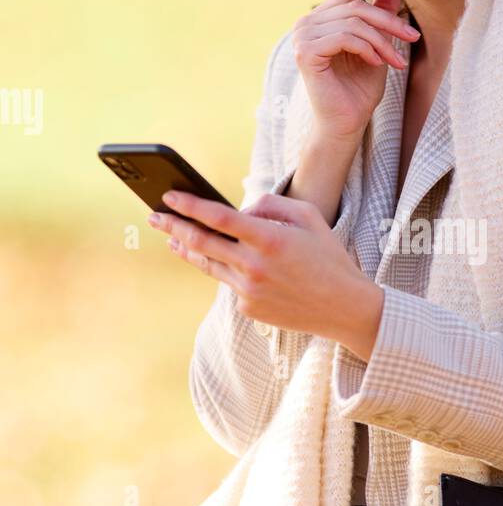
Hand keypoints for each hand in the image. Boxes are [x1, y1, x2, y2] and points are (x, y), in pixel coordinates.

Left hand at [148, 189, 384, 358]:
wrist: (345, 307)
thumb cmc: (329, 257)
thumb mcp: (309, 216)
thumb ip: (271, 205)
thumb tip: (240, 210)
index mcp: (270, 239)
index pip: (218, 218)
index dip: (189, 206)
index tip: (169, 196)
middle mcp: (254, 266)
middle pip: (201, 243)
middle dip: (173, 226)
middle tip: (154, 216)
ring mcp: (249, 291)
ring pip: (208, 265)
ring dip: (186, 250)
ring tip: (171, 238)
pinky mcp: (248, 309)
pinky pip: (230, 284)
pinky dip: (228, 271)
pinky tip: (228, 264)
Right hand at [291, 0, 419, 141]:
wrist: (346, 123)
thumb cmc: (359, 89)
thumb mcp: (377, 46)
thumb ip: (380, 17)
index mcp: (321, 18)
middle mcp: (307, 23)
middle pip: (356, 6)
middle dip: (389, 21)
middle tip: (412, 37)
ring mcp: (303, 36)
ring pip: (354, 22)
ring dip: (382, 41)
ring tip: (395, 60)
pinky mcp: (305, 52)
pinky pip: (345, 37)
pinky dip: (367, 49)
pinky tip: (376, 64)